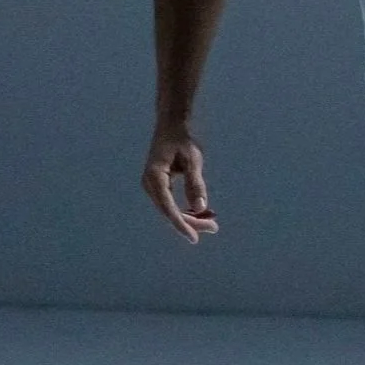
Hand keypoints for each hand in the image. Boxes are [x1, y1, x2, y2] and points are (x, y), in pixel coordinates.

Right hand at [142, 126, 217, 241]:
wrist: (171, 126)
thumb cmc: (183, 140)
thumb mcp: (193, 160)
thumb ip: (196, 184)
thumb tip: (201, 208)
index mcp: (155, 178)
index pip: (169, 208)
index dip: (182, 225)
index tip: (195, 238)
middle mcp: (149, 185)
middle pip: (169, 212)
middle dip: (191, 222)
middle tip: (214, 228)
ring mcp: (151, 186)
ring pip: (170, 210)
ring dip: (189, 218)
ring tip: (211, 224)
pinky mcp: (158, 186)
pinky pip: (170, 204)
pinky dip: (185, 210)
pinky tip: (201, 214)